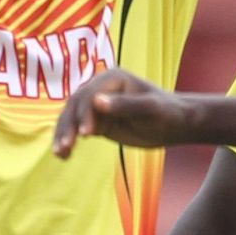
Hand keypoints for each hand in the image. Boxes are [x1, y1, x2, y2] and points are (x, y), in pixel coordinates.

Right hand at [53, 69, 188, 157]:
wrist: (175, 124)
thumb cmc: (167, 113)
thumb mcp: (150, 109)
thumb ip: (125, 105)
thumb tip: (97, 102)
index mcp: (112, 78)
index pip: (90, 94)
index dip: (85, 113)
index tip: (85, 134)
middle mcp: (100, 88)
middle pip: (75, 105)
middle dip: (68, 126)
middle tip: (65, 147)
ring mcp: (97, 105)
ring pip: (71, 118)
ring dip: (63, 134)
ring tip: (60, 154)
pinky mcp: (97, 121)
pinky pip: (77, 130)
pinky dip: (69, 141)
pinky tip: (63, 156)